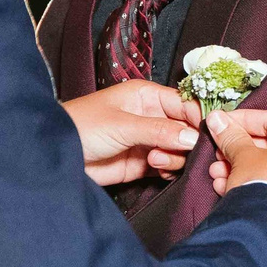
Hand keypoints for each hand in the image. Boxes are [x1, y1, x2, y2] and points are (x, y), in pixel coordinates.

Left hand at [62, 80, 204, 186]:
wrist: (58, 156)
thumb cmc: (82, 127)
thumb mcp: (123, 125)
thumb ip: (160, 131)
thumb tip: (193, 138)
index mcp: (146, 96)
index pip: (185, 104)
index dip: (198, 118)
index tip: (208, 134)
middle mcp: (150, 116)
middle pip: (186, 129)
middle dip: (188, 142)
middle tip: (179, 151)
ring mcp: (147, 140)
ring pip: (179, 149)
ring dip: (174, 157)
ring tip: (155, 160)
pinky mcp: (142, 162)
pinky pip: (168, 166)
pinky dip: (170, 170)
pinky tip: (159, 170)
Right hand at [205, 109, 266, 227]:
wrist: (266, 234)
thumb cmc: (261, 187)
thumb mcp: (242, 156)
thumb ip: (231, 135)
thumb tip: (218, 119)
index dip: (243, 119)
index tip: (223, 122)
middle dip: (239, 149)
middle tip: (219, 152)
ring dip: (241, 168)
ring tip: (218, 174)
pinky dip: (254, 185)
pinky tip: (228, 189)